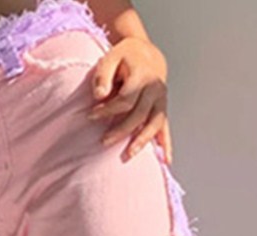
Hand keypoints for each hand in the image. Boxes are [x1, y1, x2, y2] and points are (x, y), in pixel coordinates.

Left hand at [86, 37, 172, 163]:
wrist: (146, 54)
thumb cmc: (124, 57)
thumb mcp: (110, 57)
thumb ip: (102, 75)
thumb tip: (99, 95)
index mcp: (142, 75)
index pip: (125, 99)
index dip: (107, 110)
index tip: (91, 115)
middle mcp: (155, 88)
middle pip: (139, 114)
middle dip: (121, 130)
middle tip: (103, 141)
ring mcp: (161, 100)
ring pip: (154, 123)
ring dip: (141, 141)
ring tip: (127, 156)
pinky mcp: (163, 108)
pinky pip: (165, 128)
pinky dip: (166, 144)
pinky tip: (166, 160)